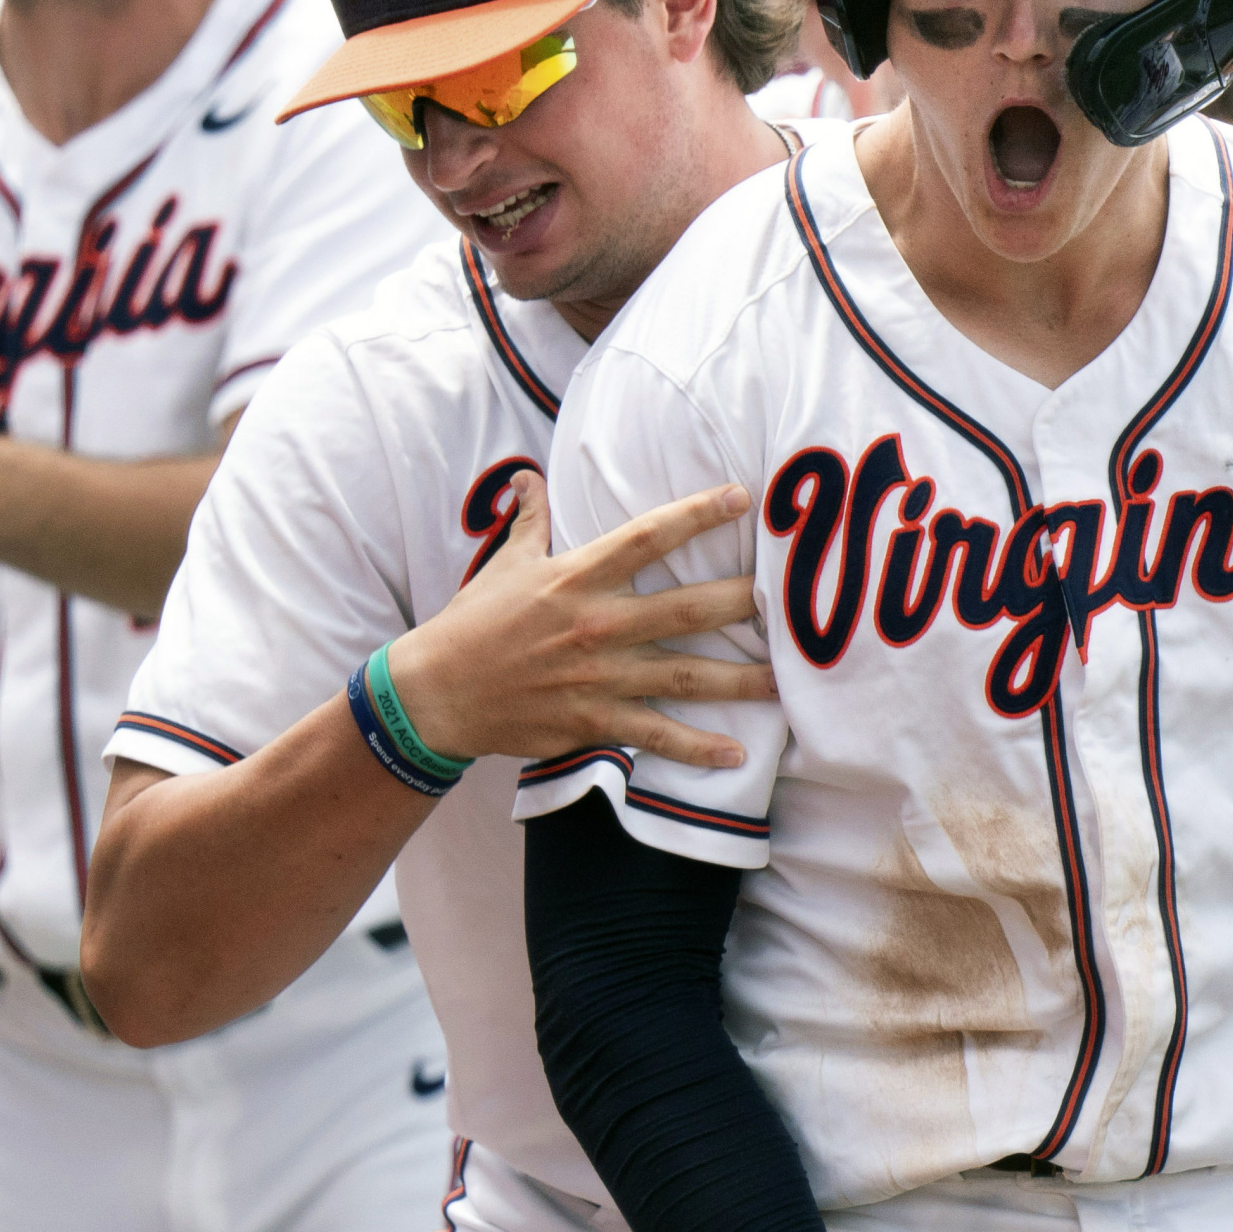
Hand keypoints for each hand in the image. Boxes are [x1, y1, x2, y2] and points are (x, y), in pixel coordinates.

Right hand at [384, 474, 774, 769]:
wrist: (437, 692)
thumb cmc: (472, 622)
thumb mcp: (504, 562)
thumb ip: (528, 518)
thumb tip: (530, 478)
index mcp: (576, 576)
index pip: (647, 536)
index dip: (696, 514)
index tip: (741, 497)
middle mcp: (597, 624)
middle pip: (687, 608)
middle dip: (745, 602)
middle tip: (795, 597)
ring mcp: (599, 676)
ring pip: (686, 675)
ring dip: (742, 680)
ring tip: (788, 680)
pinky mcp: (593, 721)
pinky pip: (656, 734)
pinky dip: (697, 748)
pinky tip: (736, 754)